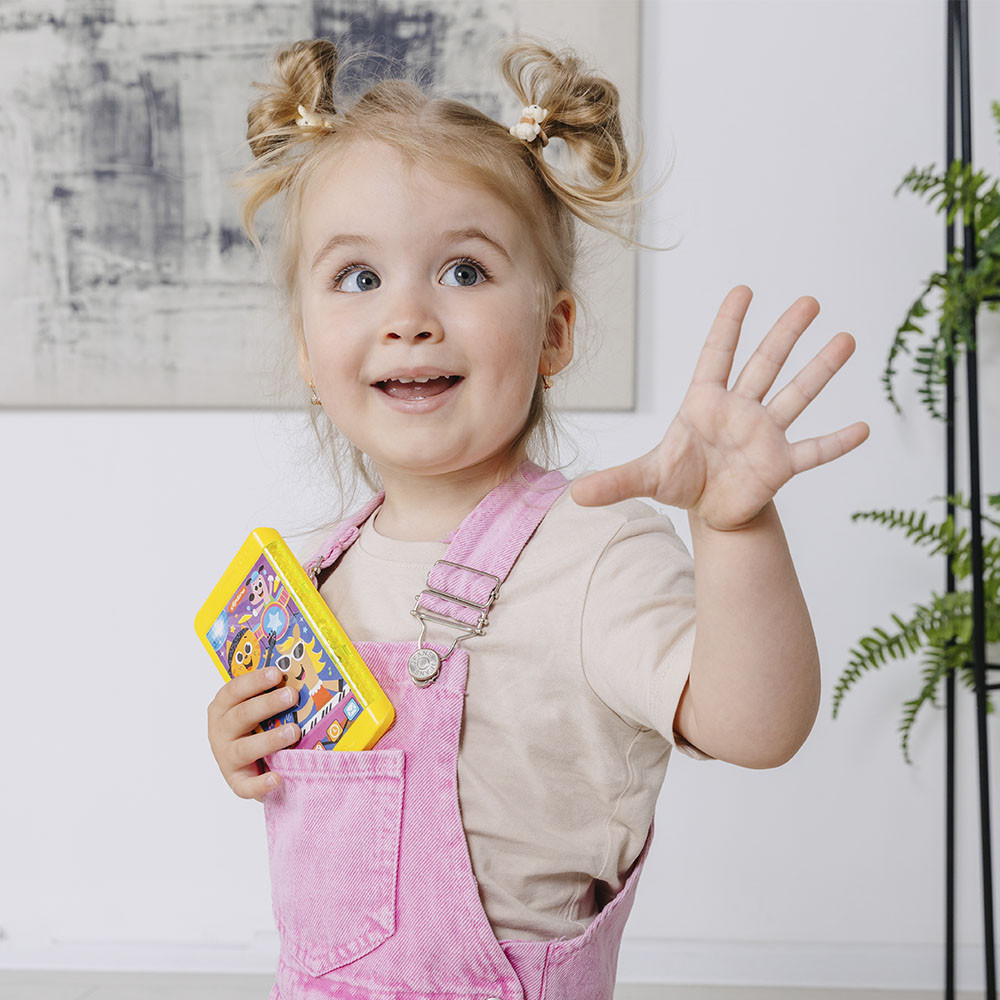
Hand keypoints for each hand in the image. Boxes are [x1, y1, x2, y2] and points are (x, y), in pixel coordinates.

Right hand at [207, 667, 300, 800]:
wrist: (249, 763)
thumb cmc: (255, 726)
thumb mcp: (257, 707)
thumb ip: (271, 692)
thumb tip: (300, 675)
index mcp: (223, 707)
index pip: (234, 690)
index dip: (255, 681)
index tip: (277, 673)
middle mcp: (220, 731)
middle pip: (241, 716)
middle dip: (267, 704)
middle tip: (292, 696)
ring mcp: (226, 757)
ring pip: (244, 749)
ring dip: (270, 739)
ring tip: (294, 731)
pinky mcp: (236, 781)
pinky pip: (246, 786)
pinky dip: (260, 783)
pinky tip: (277, 778)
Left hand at [571, 286, 869, 529]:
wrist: (711, 510)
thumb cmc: (682, 480)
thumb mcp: (647, 477)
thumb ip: (615, 481)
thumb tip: (574, 494)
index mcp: (705, 403)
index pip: (717, 355)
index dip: (728, 325)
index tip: (743, 290)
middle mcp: (740, 410)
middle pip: (765, 364)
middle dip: (785, 334)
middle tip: (809, 301)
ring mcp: (765, 434)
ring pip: (795, 395)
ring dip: (820, 370)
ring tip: (846, 339)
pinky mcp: (781, 464)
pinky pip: (814, 450)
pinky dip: (836, 442)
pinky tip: (863, 427)